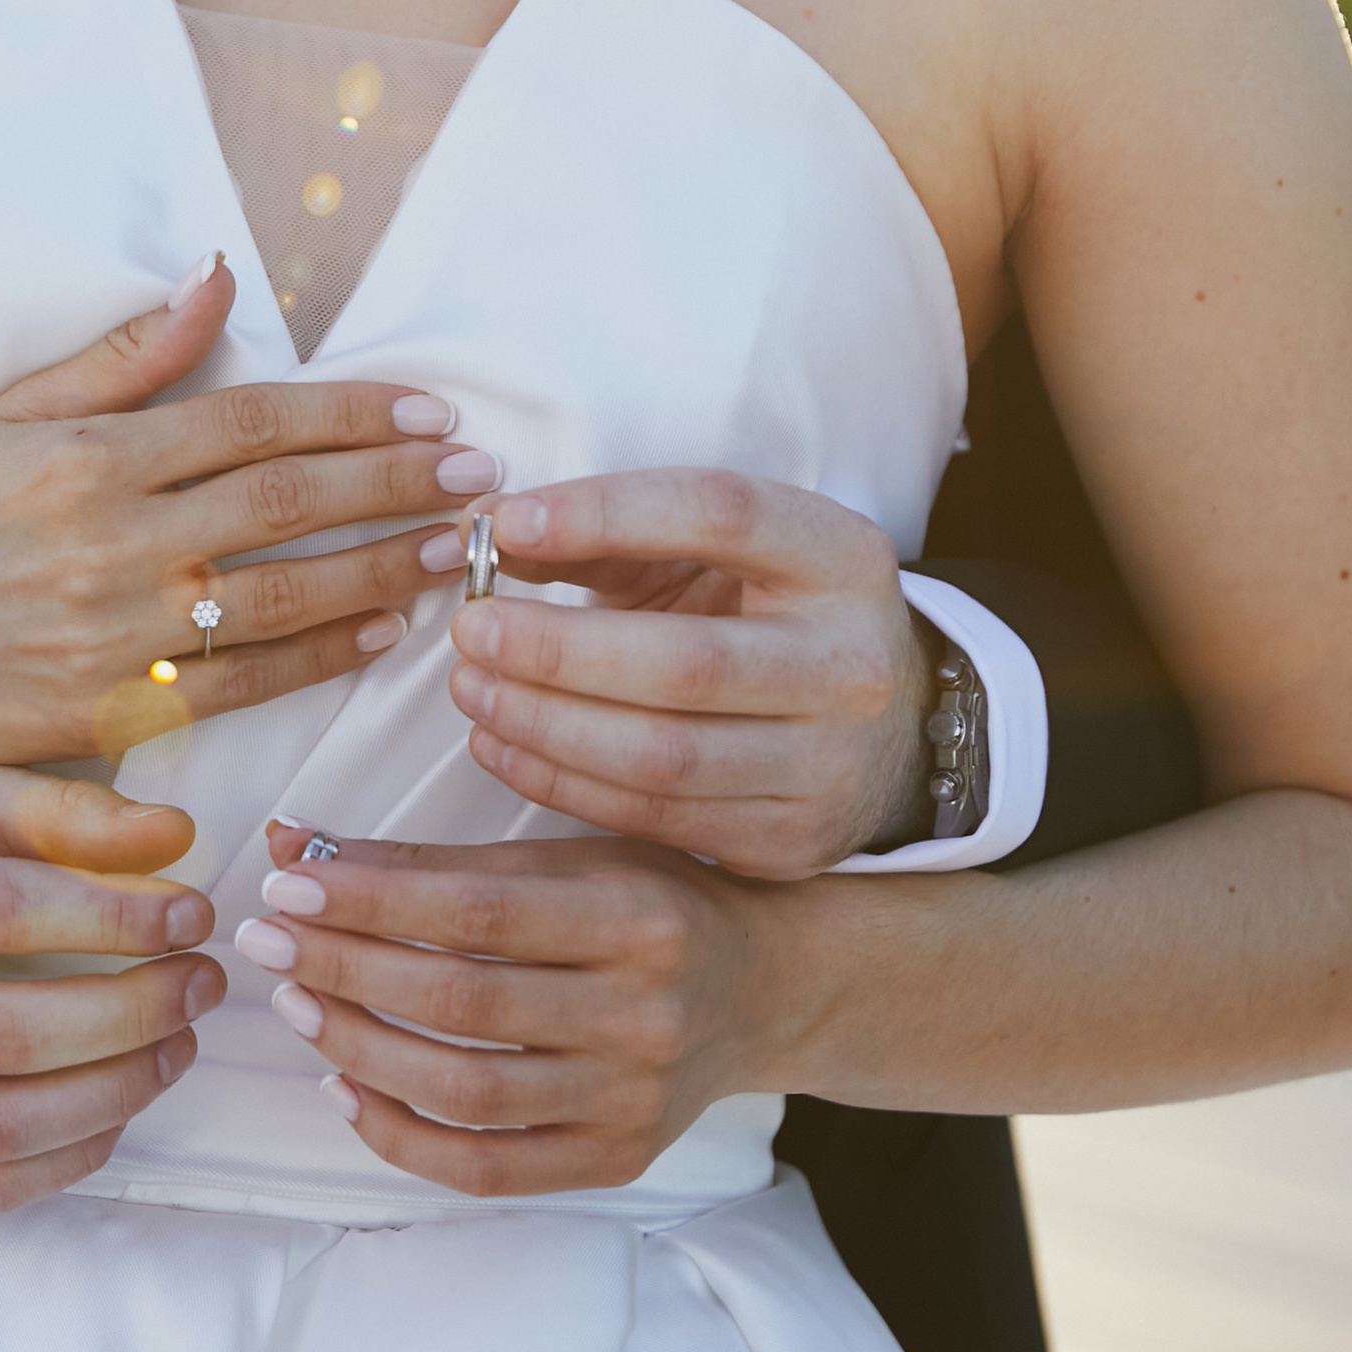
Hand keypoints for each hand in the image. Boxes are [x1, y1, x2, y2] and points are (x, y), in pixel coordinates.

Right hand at [0, 258, 495, 761]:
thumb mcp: (16, 410)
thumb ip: (128, 355)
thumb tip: (218, 277)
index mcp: (93, 456)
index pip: (254, 423)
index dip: (353, 415)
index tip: (429, 412)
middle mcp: (110, 542)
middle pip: (287, 506)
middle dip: (396, 487)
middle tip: (478, 478)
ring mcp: (111, 631)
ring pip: (280, 596)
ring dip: (383, 570)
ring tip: (457, 550)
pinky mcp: (108, 709)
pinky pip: (241, 682)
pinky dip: (319, 654)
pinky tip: (381, 630)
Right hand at [0, 765, 227, 1209]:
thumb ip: (56, 812)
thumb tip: (175, 838)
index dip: (110, 917)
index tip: (191, 912)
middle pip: (0, 1035)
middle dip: (130, 1013)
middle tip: (201, 982)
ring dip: (115, 1092)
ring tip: (177, 1042)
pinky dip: (69, 1155)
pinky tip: (119, 1101)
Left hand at [238, 822, 801, 1198]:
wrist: (769, 989)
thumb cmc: (653, 902)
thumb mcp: (565, 857)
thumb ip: (431, 860)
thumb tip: (292, 846)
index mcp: (636, 915)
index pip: (477, 911)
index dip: (370, 900)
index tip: (286, 885)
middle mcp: (644, 1013)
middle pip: (462, 1001)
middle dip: (344, 968)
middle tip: (267, 940)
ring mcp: (632, 1098)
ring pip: (465, 1090)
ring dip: (359, 1046)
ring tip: (297, 1006)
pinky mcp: (617, 1158)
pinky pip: (487, 1167)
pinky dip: (401, 1136)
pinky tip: (346, 1086)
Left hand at [431, 470, 932, 872]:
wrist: (879, 733)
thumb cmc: (763, 620)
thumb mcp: (707, 557)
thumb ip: (603, 537)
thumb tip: (483, 528)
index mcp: (840, 559)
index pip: (721, 513)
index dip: (605, 513)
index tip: (504, 527)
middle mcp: (852, 663)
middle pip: (686, 661)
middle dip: (555, 649)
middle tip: (471, 632)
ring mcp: (829, 763)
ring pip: (662, 755)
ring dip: (543, 724)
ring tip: (472, 690)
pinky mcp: (790, 838)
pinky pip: (653, 817)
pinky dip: (559, 782)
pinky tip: (501, 745)